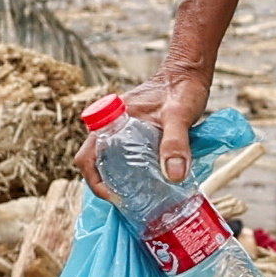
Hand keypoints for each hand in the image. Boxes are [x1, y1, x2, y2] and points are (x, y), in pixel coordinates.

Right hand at [80, 65, 197, 185]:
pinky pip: (125, 157)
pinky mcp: (135, 134)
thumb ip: (176, 143)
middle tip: (131, 202)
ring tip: (141, 197)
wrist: (188, 74)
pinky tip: (152, 183)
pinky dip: (132, 172)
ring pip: (110, 161)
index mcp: (110, 120)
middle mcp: (111, 126)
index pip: (86, 157)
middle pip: (96, 163)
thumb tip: (174, 176)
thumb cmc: (182, 89)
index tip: (116, 196)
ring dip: (120, 180)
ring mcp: (121, 130)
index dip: (94, 181)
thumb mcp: (179, 116)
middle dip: (108, 185)